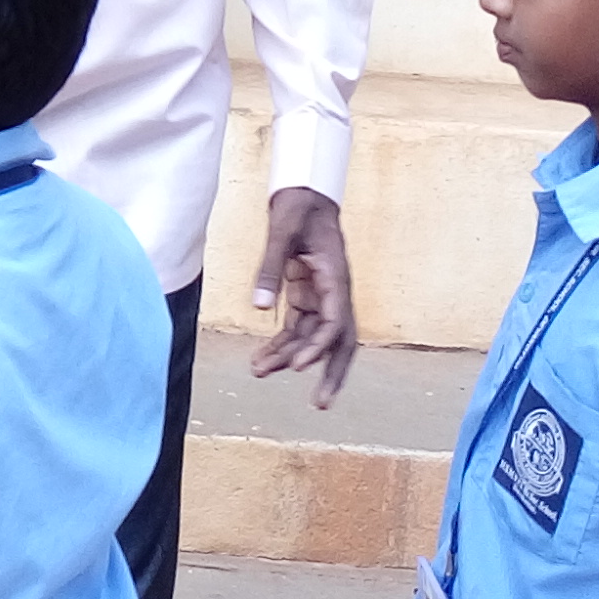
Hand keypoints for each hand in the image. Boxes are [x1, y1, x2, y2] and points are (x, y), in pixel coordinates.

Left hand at [247, 187, 356, 407]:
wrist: (305, 194)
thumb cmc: (299, 208)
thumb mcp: (281, 231)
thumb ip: (270, 267)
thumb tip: (259, 307)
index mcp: (336, 278)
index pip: (334, 321)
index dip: (318, 346)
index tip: (297, 365)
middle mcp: (335, 293)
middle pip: (340, 342)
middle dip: (331, 374)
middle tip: (320, 404)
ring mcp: (322, 297)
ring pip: (313, 339)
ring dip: (290, 358)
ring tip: (258, 372)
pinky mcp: (307, 298)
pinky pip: (297, 329)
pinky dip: (281, 344)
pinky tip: (261, 359)